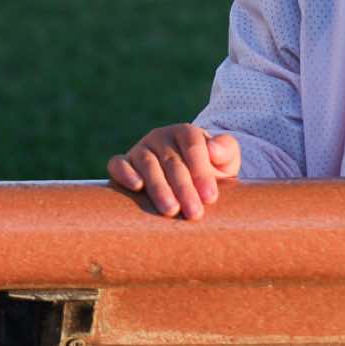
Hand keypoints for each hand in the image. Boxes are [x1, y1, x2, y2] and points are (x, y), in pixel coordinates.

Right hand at [108, 124, 240, 218]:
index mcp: (186, 132)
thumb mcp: (226, 161)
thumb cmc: (211, 171)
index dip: (202, 172)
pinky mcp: (124, 162)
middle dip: (184, 188)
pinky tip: (136, 187)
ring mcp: (141, 149)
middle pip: (172, 160)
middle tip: (194, 213)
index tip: (210, 198)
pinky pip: (118, 164)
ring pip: (147, 164)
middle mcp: (161, 137)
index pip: (193, 147)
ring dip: (159, 187)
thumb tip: (213, 148)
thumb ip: (226, 150)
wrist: (187, 181)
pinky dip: (124, 173)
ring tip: (171, 210)